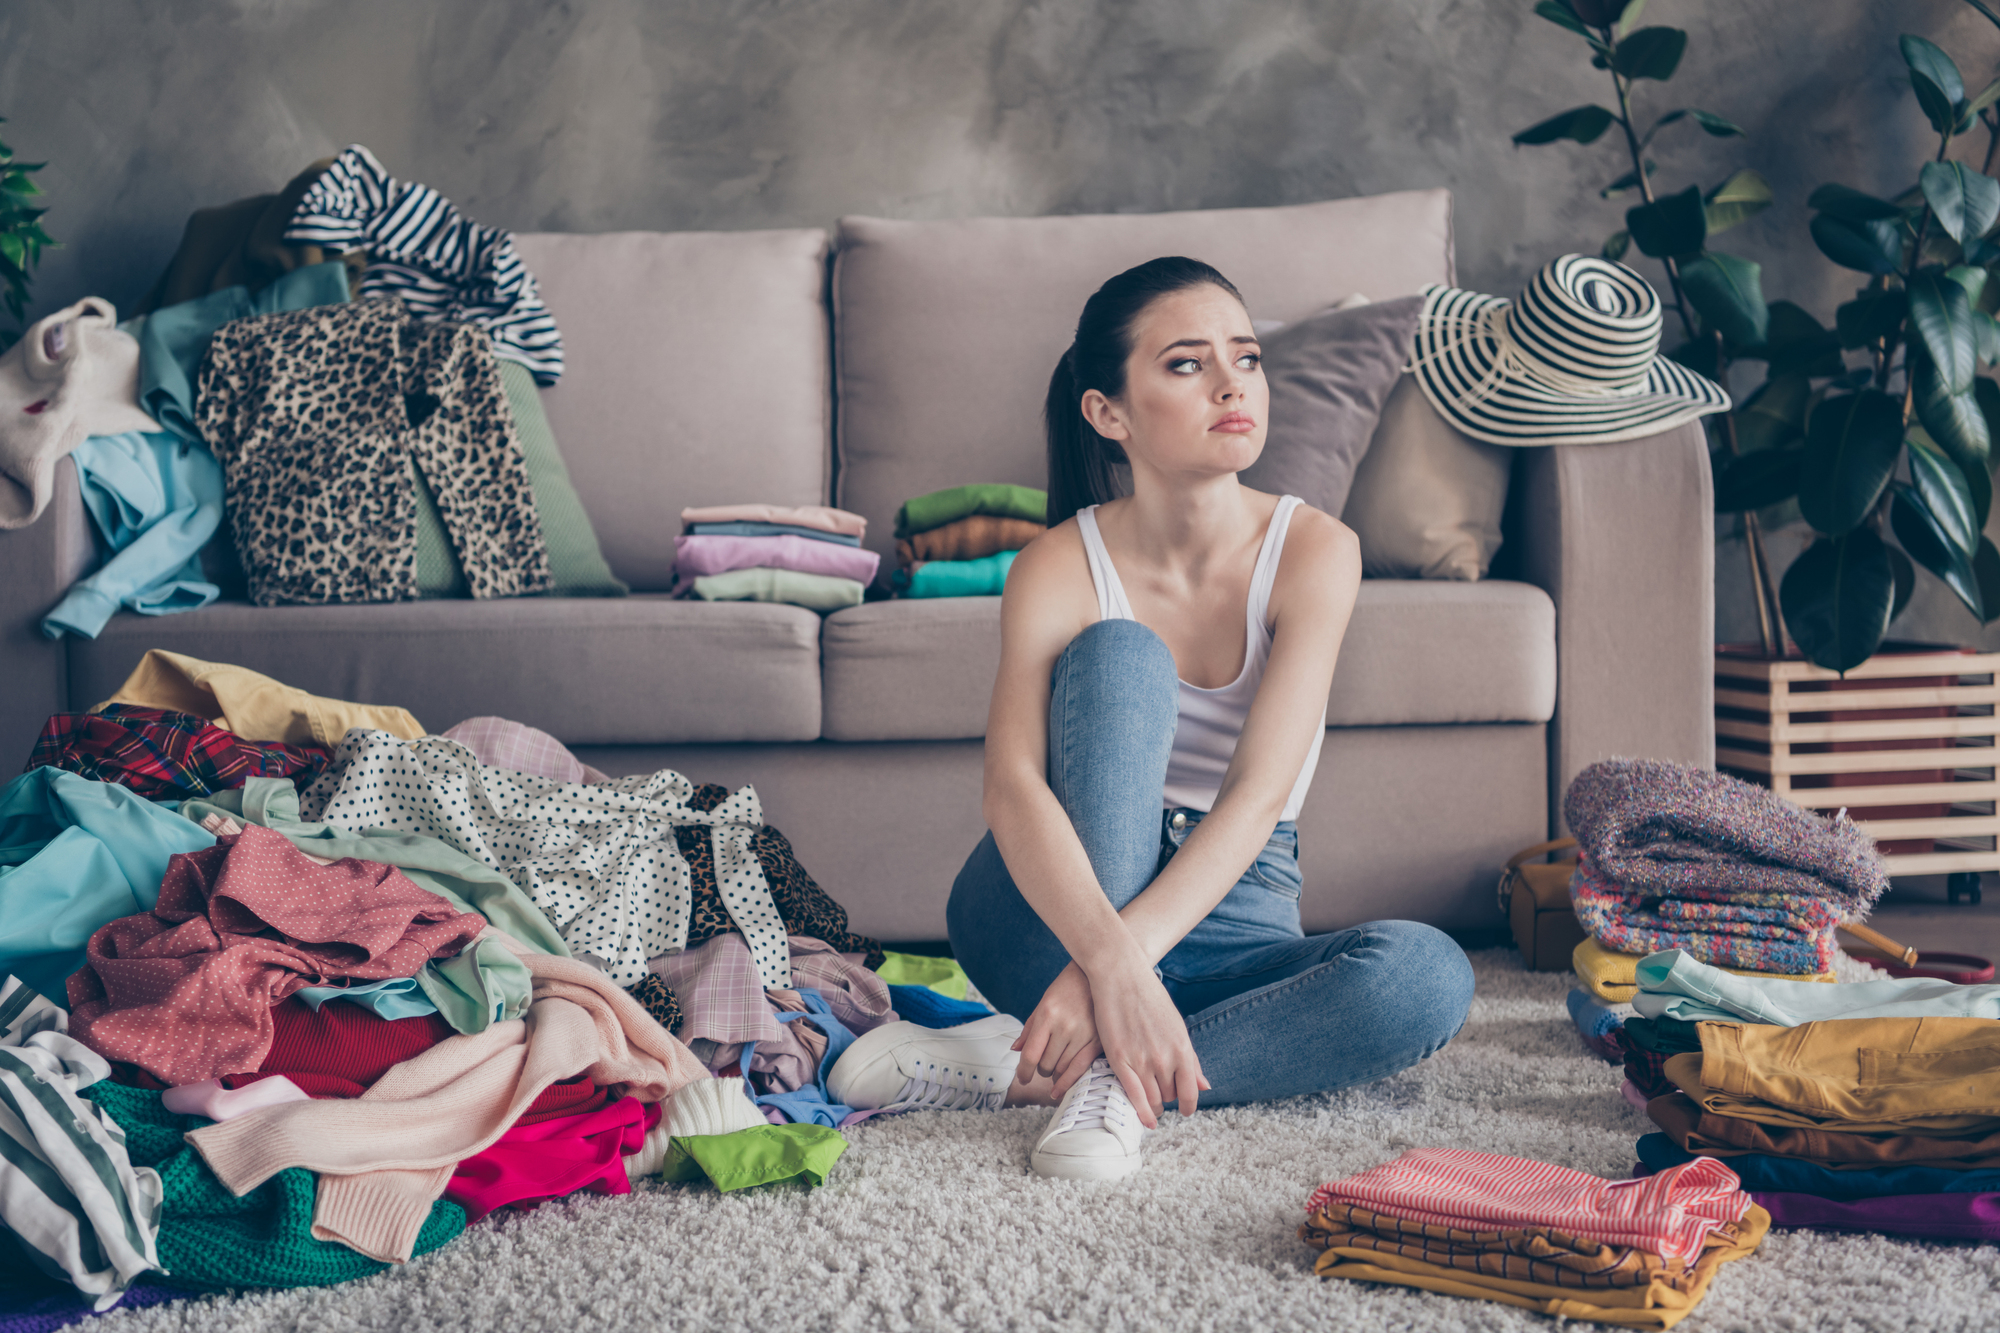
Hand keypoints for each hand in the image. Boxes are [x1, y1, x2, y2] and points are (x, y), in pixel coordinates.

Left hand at [1013, 961, 1099, 1094]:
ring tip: (1054, 1069)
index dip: (1023, 1071)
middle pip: (1046, 1064)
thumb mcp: (1044, 1003)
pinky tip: (1058, 1089)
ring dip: (1054, 1074)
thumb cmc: (1067, 988)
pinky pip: (1080, 1068)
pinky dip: (1067, 1082)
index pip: (1030, 1053)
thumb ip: (1030, 1028)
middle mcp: (1064, 1026)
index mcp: (1047, 1015)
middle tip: (1042, 1065)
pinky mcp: (1097, 1040)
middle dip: (1040, 1069)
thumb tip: (1015, 1050)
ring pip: (1061, 1068)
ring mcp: (1082, 1034)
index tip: (1022, 1078)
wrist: (1097, 976)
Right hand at [1081, 950, 1208, 1127]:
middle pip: (1169, 1096)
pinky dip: (1141, 1113)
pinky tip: (1146, 1121)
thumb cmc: (1150, 998)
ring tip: (1150, 1101)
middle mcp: (1164, 1059)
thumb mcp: (1177, 1028)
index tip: (1185, 1110)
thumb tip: (1205, 1087)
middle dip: (1167, 1097)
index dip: (1188, 1106)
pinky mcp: (1119, 1060)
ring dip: (1153, 1104)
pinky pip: (1133, 1097)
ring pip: (1152, 1099)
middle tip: (1161, 1091)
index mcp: (1182, 1049)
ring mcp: (1141, 1061)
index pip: (1190, 1092)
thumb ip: (1190, 1060)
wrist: (1121, 976)